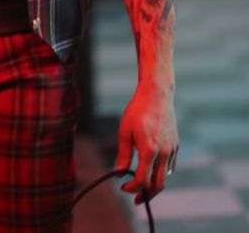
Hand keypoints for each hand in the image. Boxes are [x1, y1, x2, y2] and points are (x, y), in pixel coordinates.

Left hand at [116, 79, 178, 203]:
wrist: (156, 94)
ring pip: (165, 177)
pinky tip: (151, 169)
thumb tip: (118, 174)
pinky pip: (170, 166)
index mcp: (149, 150)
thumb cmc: (137, 111)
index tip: (123, 187)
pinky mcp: (176, 145)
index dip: (132, 188)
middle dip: (147, 195)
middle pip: (159, 185)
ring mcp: (172, 150)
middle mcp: (164, 153)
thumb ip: (123, 155)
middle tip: (136, 199)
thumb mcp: (124, 131)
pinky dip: (161, 173)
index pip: (142, 180)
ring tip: (142, 185)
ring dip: (154, 184)